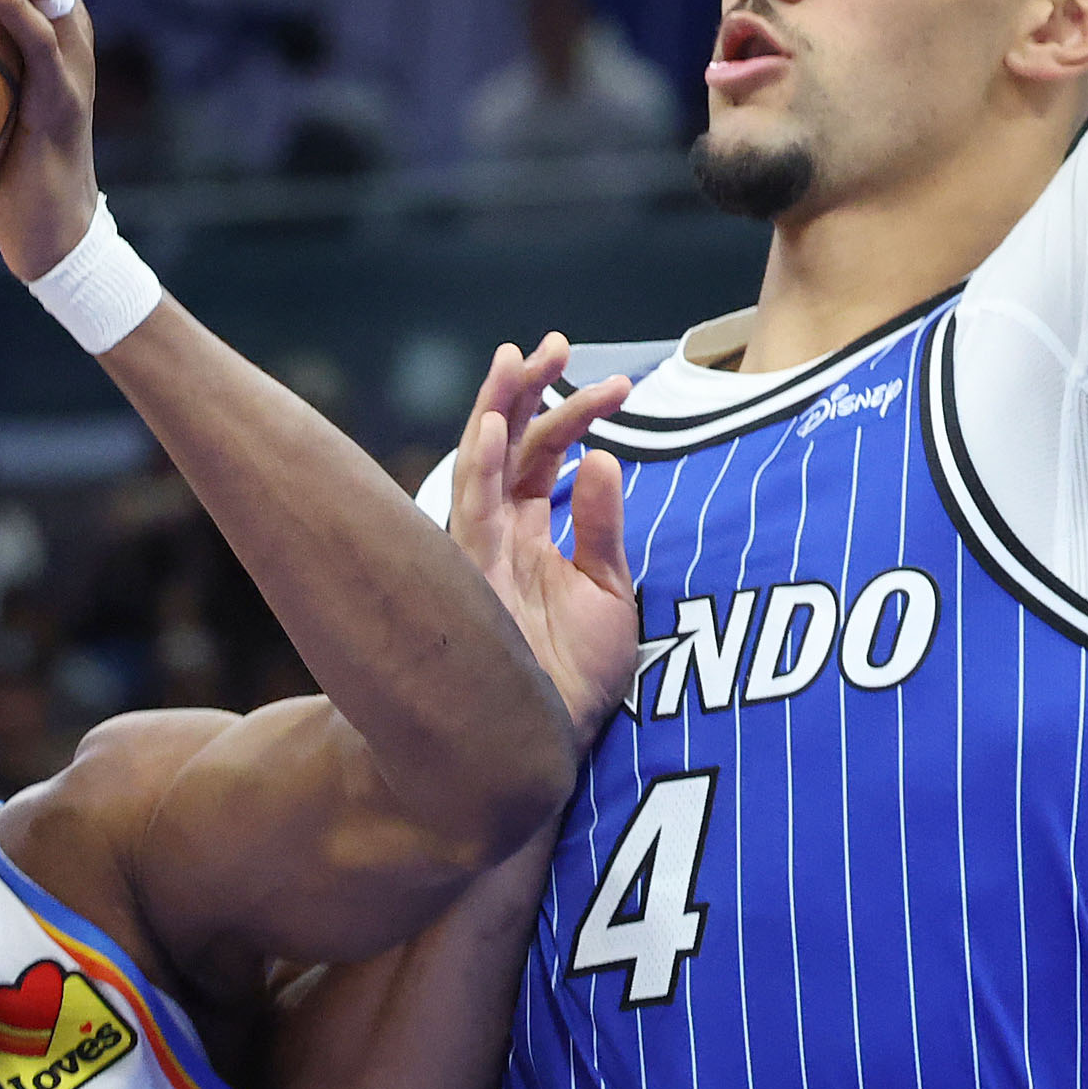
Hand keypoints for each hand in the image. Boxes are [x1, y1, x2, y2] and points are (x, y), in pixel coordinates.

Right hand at [448, 337, 636, 752]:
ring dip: (498, 412)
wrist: (557, 744)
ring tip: (518, 362)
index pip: (539, 458)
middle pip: (502, 448)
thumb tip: (604, 459)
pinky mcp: (468, 583)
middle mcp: (497, 539)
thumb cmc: (576, 680)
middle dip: (523, 393)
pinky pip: (468, 518)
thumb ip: (602, 526)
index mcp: (528, 536)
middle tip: (550, 344)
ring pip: (479, 468)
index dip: (570, 414)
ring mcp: (478, 557)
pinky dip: (477, 469)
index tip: (620, 384)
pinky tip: (489, 429)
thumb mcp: (609, 592)